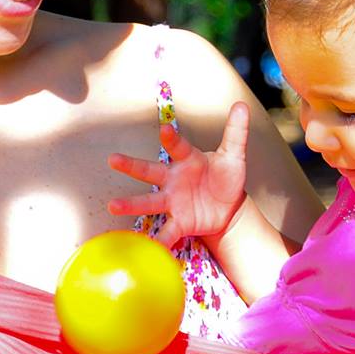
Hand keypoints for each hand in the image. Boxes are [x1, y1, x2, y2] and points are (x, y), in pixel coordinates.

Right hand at [106, 103, 250, 248]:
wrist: (228, 208)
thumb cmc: (225, 177)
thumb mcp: (234, 156)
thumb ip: (236, 132)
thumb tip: (241, 105)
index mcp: (187, 159)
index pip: (178, 146)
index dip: (172, 138)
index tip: (165, 130)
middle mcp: (173, 179)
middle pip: (150, 171)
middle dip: (131, 166)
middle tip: (112, 159)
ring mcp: (173, 201)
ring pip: (149, 202)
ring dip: (131, 204)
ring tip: (113, 206)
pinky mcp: (179, 222)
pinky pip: (167, 232)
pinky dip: (158, 242)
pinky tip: (146, 248)